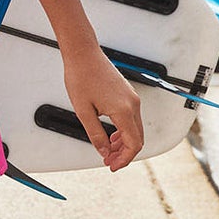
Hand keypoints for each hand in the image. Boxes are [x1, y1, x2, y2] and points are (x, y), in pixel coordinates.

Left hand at [63, 46, 143, 170]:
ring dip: (124, 142)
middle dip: (124, 153)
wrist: (83, 53)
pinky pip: (132, 118)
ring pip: (136, 129)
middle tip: (108, 161)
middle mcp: (133, 104)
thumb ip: (95, 134)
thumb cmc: (81, 76)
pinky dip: (124, 130)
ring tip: (108, 150)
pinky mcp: (129, 94)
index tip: (112, 165)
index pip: (133, 144)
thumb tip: (104, 151)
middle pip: (137, 139)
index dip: (124, 159)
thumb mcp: (83, 110)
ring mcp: (133, 98)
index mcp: (124, 110)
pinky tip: (112, 135)